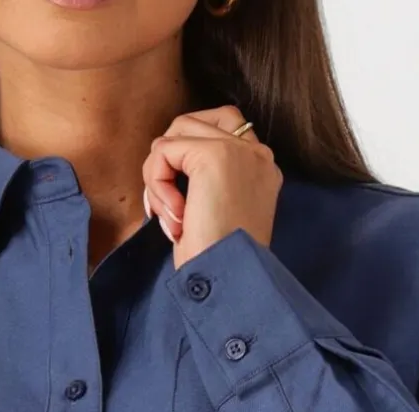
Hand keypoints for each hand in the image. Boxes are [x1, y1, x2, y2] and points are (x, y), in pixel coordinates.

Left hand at [141, 105, 282, 269]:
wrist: (230, 280)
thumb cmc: (217, 263)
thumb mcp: (215, 216)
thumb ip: (203, 184)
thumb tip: (165, 163)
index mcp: (261, 169)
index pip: (220, 129)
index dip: (184, 160)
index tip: (179, 209)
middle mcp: (256, 153)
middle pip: (191, 124)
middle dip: (166, 162)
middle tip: (164, 210)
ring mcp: (238, 149)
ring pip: (173, 136)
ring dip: (157, 178)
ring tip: (170, 219)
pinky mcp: (214, 154)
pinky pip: (163, 151)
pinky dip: (157, 185)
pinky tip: (173, 218)